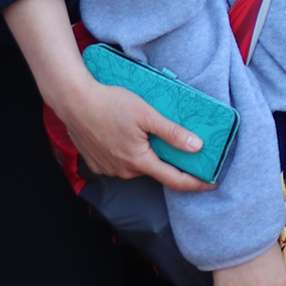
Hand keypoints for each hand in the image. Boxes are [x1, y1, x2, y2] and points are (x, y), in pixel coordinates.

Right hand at [39, 65, 212, 193]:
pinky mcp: (97, 163)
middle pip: (155, 170)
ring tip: (146, 133)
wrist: (74, 101)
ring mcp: (108, 169)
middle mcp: (123, 171)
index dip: (195, 183)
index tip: (211, 183)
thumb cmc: (110, 103)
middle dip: (167, 161)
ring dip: (146, 155)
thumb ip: (172, 133)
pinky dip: (128, 154)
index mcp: (138, 161)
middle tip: (177, 143)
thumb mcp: (147, 114)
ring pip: (137, 166)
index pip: (174, 180)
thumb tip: (197, 146)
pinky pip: (120, 163)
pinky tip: (126, 136)